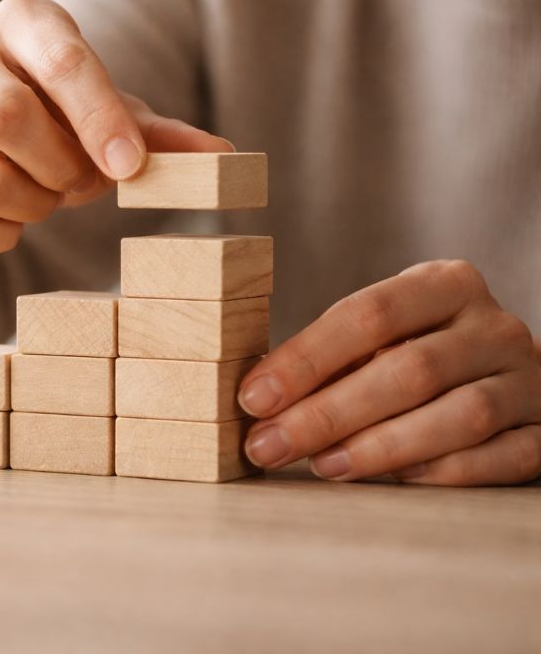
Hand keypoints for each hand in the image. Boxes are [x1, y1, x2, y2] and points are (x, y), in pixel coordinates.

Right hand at [0, 0, 232, 254]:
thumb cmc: (51, 119)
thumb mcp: (105, 118)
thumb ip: (155, 135)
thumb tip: (223, 155)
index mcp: (21, 20)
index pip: (62, 59)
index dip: (99, 118)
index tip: (128, 169)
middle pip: (6, 117)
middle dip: (59, 168)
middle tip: (82, 185)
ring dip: (32, 207)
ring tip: (45, 199)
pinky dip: (0, 237)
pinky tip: (9, 220)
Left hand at [239, 260, 540, 485]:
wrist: (507, 375)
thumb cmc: (418, 350)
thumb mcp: (380, 337)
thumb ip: (329, 358)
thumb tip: (256, 397)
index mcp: (445, 285)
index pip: (367, 313)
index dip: (305, 359)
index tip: (253, 397)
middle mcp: (493, 327)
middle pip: (409, 369)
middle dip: (327, 413)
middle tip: (270, 445)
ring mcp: (527, 379)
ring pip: (460, 415)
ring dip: (381, 447)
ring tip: (323, 466)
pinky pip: (502, 457)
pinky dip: (444, 472)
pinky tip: (394, 481)